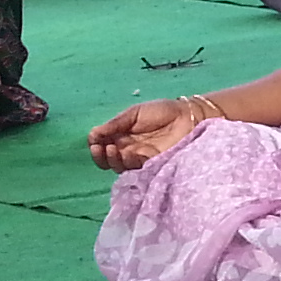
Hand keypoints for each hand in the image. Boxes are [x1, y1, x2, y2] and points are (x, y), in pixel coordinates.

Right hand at [89, 98, 207, 170]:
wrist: (188, 115)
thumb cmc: (162, 111)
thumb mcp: (133, 114)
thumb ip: (114, 124)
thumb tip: (92, 134)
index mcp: (122, 137)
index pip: (102, 147)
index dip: (96, 146)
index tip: (94, 141)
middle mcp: (128, 150)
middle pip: (108, 161)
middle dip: (100, 156)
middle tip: (101, 148)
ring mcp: (140, 159)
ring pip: (120, 167)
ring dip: (112, 160)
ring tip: (113, 149)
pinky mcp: (153, 164)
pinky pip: (136, 168)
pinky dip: (128, 163)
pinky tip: (127, 153)